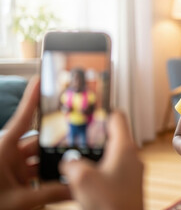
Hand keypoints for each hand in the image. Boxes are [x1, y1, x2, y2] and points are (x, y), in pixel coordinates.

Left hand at [0, 77, 69, 208]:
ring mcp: (13, 167)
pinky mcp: (16, 179)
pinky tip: (63, 180)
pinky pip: (36, 173)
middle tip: (77, 141)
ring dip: (53, 163)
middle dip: (56, 143)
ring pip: (39, 159)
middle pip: (38, 142)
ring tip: (73, 166)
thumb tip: (77, 189)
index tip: (40, 80)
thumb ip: (50, 194)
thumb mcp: (18, 201)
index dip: (32, 98)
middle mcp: (9, 155)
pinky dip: (48, 175)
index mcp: (4, 149)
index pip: (22, 118)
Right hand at [60, 111, 143, 209]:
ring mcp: (133, 172)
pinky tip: (88, 180)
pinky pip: (115, 171)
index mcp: (125, 148)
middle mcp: (133, 156)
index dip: (102, 112)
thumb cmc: (111, 204)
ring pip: (113, 155)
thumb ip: (72, 163)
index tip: (89, 111)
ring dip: (97, 156)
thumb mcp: (82, 179)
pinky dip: (101, 171)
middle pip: (114, 137)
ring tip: (79, 161)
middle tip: (77, 139)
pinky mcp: (130, 185)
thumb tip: (69, 161)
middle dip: (94, 137)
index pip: (117, 117)